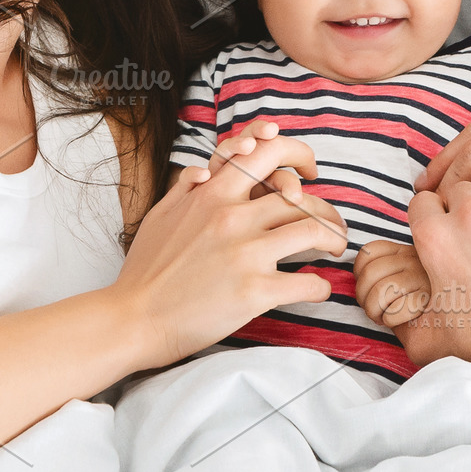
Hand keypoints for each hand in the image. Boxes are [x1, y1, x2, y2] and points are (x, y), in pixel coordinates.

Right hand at [115, 130, 347, 366]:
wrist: (133, 318)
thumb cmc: (144, 270)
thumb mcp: (160, 214)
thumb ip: (187, 187)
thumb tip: (206, 169)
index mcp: (212, 194)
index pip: (266, 154)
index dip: (296, 153)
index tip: (308, 170)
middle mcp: (232, 217)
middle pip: (300, 197)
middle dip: (326, 208)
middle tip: (335, 224)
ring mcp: (245, 253)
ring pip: (313, 231)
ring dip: (333, 239)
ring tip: (337, 249)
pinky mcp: (254, 291)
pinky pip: (306, 283)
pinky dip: (319, 286)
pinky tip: (318, 289)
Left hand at [354, 240, 432, 328]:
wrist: (449, 316)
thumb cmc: (416, 300)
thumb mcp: (401, 275)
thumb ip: (382, 270)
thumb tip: (359, 277)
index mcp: (403, 251)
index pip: (367, 253)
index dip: (359, 274)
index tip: (368, 288)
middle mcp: (413, 259)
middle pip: (369, 274)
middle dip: (363, 298)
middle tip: (373, 309)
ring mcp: (422, 277)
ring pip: (380, 292)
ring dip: (374, 311)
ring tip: (382, 316)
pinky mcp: (429, 300)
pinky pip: (396, 310)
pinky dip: (390, 320)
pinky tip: (396, 320)